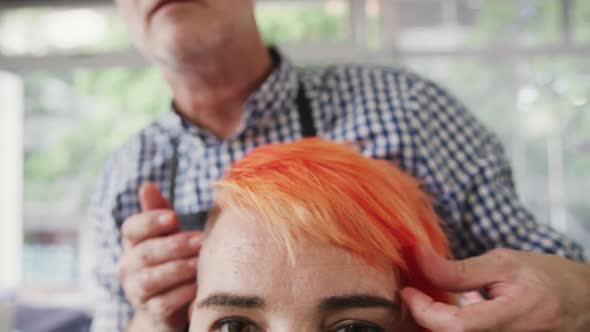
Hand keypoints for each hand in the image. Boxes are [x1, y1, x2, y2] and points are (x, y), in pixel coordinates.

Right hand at [117, 182, 201, 331]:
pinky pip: (163, 303)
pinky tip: (197, 286)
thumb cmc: (171, 260)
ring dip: (178, 269)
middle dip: (174, 245)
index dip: (150, 221)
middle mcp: (128, 267)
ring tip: (200, 262)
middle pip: (145, 253)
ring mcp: (137, 292)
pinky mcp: (152, 312)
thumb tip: (146, 185)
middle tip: (201, 240)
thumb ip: (158, 212)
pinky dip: (181, 294)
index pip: (131, 228)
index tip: (173, 217)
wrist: (170, 304)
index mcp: (133, 243)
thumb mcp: (167, 234)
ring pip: (151, 279)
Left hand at [401, 247, 589, 331]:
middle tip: (413, 294)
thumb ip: (460, 269)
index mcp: (518, 314)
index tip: (408, 290)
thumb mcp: (503, 263)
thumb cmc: (546, 278)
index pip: (459, 326)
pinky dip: (448, 328)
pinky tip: (444, 313)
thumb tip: (416, 257)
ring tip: (427, 301)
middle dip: (424, 318)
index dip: (425, 311)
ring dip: (434, 324)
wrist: (582, 301)